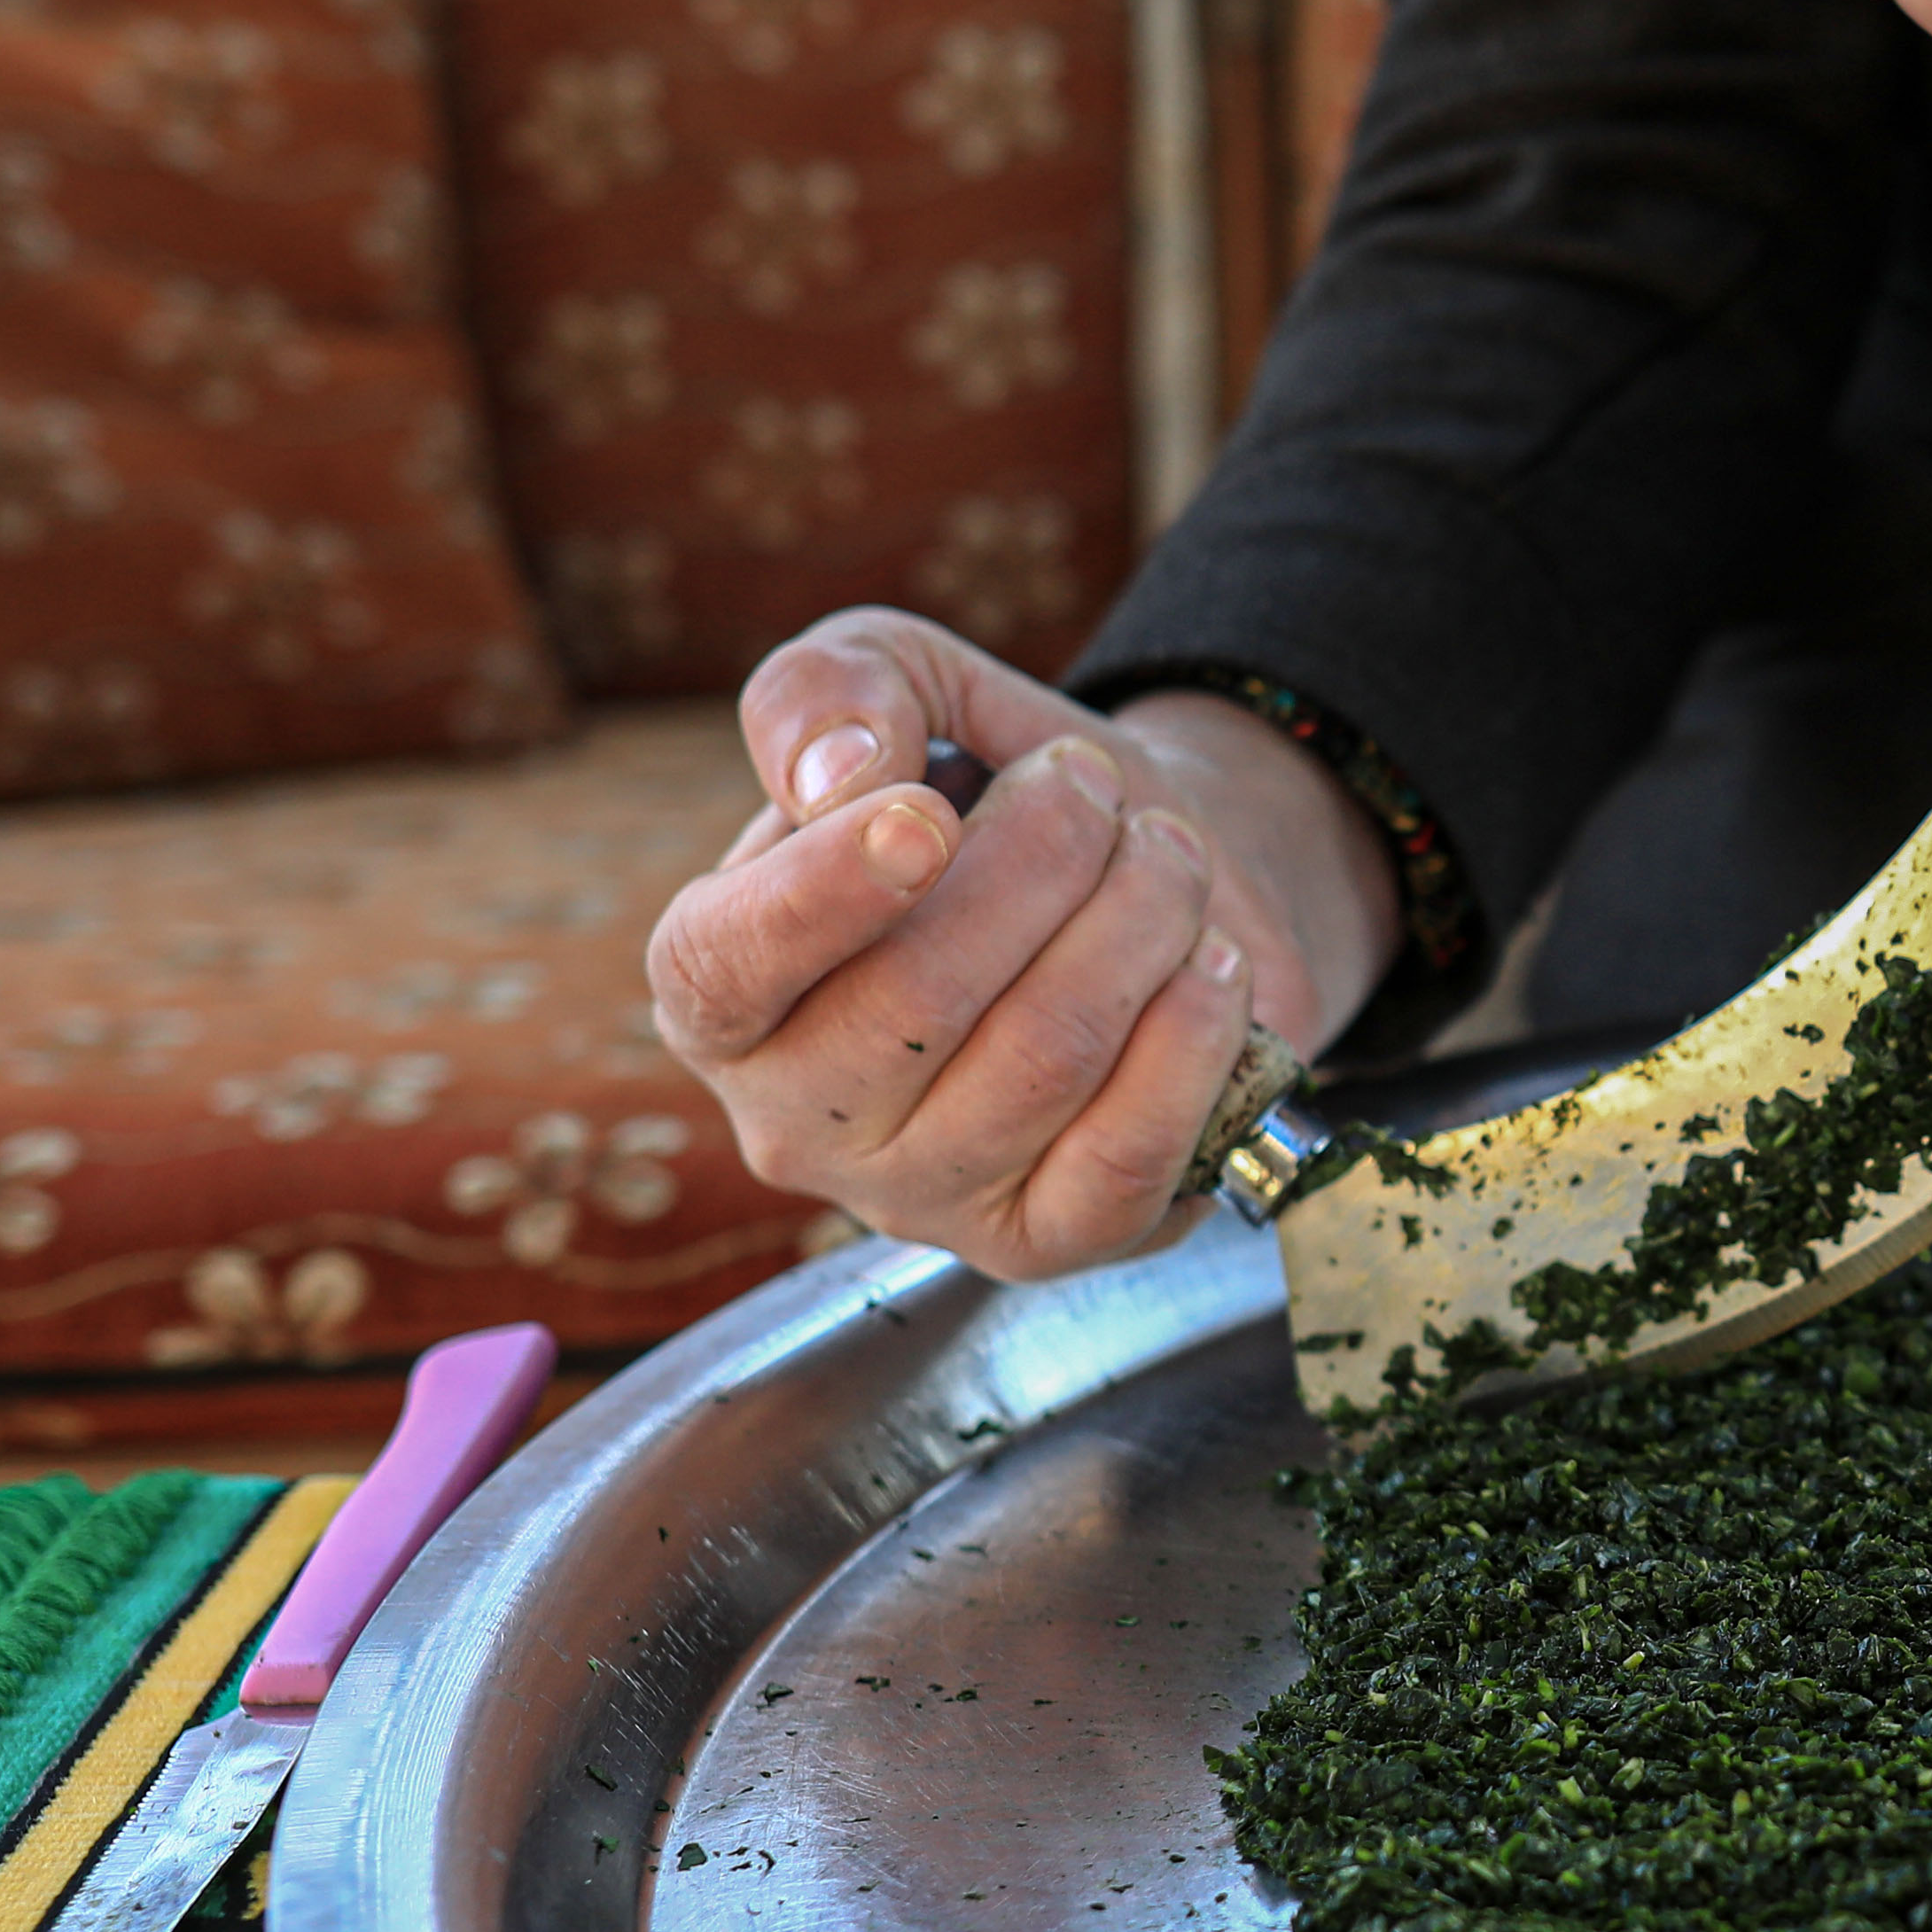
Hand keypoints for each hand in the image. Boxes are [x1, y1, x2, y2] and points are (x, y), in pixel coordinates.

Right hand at [645, 612, 1399, 1282]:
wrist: (1142, 882)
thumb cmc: (991, 796)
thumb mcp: (901, 693)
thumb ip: (830, 690)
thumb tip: (840, 773)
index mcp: (719, 986)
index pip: (723, 968)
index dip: (822, 895)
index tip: (926, 814)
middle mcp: (795, 1117)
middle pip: (912, 1004)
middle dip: (1040, 863)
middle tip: (1095, 787)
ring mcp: (919, 1198)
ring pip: (1043, 1060)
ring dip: (1139, 922)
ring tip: (1168, 854)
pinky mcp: (1043, 1241)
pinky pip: (1126, 1159)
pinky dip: (1190, 1037)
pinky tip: (1212, 962)